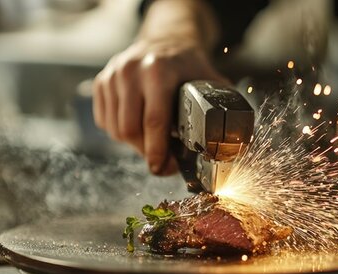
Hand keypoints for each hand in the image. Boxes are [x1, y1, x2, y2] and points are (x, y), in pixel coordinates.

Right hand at [92, 37, 227, 174]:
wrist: (166, 40)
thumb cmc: (188, 66)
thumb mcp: (208, 79)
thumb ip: (222, 106)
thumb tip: (235, 140)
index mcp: (159, 70)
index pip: (154, 120)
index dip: (158, 151)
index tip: (164, 167)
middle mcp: (131, 70)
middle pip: (130, 129)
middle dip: (146, 152)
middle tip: (162, 161)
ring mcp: (113, 76)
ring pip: (116, 129)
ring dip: (134, 144)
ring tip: (152, 143)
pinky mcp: (101, 83)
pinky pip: (105, 122)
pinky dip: (120, 133)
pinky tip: (138, 128)